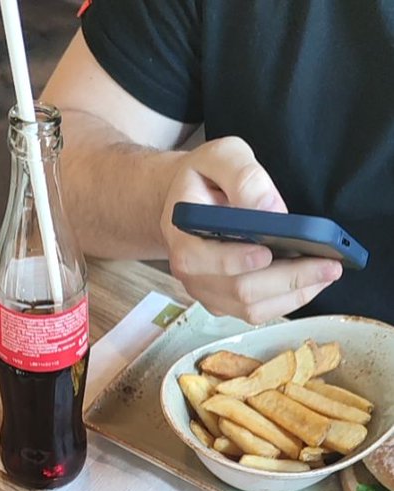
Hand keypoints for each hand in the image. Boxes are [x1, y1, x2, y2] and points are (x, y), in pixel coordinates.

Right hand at [160, 137, 341, 323]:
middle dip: (287, 279)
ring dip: (294, 293)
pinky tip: (312, 282)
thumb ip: (243, 176)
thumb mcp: (219, 158)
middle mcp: (193, 273)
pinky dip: (289, 300)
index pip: (205, 260)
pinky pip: (258, 312)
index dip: (237, 260)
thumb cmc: (204, 179)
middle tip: (327, 264)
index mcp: (184, 238)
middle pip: (239, 289)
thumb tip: (271, 209)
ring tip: (327, 272)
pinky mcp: (226, 302)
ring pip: (252, 308)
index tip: (268, 251)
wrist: (187, 201)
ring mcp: (209, 292)